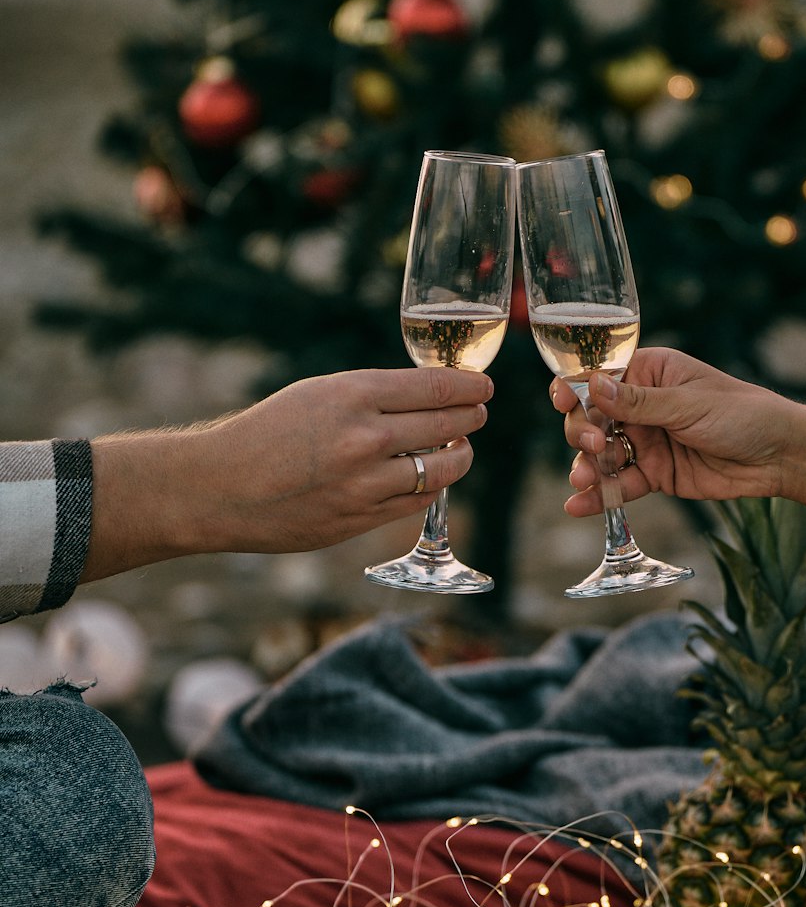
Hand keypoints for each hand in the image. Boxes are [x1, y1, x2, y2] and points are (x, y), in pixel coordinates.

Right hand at [84, 368, 492, 579]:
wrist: (221, 488)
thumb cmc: (268, 433)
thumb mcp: (319, 394)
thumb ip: (374, 396)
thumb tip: (431, 398)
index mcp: (353, 395)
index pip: (436, 387)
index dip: (469, 387)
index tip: (483, 387)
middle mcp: (365, 438)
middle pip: (446, 425)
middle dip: (471, 418)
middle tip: (478, 413)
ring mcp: (365, 483)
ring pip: (441, 468)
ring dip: (459, 455)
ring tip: (460, 447)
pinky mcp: (360, 520)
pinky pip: (417, 502)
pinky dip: (431, 487)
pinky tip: (429, 477)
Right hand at [550, 348, 805, 518]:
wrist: (781, 457)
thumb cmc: (743, 414)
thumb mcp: (689, 405)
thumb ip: (639, 402)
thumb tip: (593, 386)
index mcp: (650, 373)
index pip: (600, 377)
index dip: (575, 388)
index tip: (563, 401)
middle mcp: (642, 406)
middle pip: (592, 418)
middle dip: (582, 433)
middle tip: (593, 445)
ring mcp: (646, 441)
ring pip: (601, 454)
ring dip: (586, 466)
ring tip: (581, 481)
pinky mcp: (655, 474)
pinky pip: (620, 484)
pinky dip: (600, 496)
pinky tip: (579, 505)